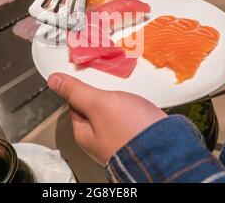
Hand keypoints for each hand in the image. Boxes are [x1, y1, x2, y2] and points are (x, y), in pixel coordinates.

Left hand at [48, 73, 166, 164]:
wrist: (169, 149)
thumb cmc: (132, 132)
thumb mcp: (98, 104)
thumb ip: (76, 91)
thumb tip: (54, 81)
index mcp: (85, 134)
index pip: (75, 103)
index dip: (82, 87)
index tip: (88, 75)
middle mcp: (101, 140)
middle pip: (96, 107)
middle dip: (105, 92)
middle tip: (112, 81)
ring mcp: (120, 138)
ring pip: (115, 111)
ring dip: (121, 99)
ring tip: (128, 93)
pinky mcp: (138, 136)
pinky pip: (131, 117)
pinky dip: (134, 108)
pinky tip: (139, 104)